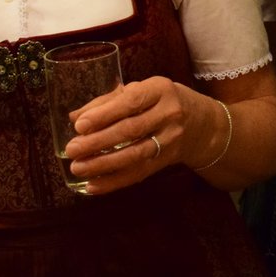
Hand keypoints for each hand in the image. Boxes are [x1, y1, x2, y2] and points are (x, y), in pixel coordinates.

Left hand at [63, 77, 216, 193]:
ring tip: (78, 167)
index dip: (104, 114)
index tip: (79, 125)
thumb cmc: (163, 102)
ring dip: (104, 164)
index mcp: (160, 90)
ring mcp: (171, 139)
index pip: (131, 102)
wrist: (203, 123)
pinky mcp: (168, 160)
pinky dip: (115, 181)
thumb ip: (108, 101)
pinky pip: (140, 173)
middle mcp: (170, 113)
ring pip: (135, 154)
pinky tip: (94, 185)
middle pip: (132, 130)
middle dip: (99, 142)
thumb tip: (74, 117)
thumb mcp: (142, 91)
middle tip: (72, 150)